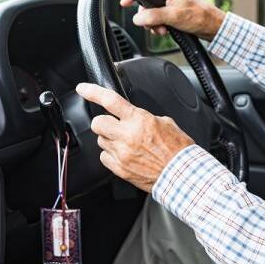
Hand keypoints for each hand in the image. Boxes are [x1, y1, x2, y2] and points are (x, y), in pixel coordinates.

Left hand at [76, 82, 194, 191]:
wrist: (182, 174)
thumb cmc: (178, 149)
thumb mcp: (165, 122)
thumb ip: (143, 117)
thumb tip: (134, 116)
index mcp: (139, 120)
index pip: (110, 100)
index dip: (92, 92)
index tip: (82, 89)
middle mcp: (127, 136)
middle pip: (97, 123)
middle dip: (103, 122)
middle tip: (113, 125)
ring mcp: (122, 153)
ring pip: (100, 141)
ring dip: (109, 139)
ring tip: (126, 143)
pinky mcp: (120, 169)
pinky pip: (104, 157)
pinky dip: (111, 155)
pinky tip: (124, 155)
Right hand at [120, 0, 225, 40]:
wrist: (214, 27)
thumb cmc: (200, 17)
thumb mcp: (173, 16)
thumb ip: (153, 16)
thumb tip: (137, 18)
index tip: (125, 3)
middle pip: (147, 2)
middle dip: (147, 16)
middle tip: (152, 25)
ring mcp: (173, 2)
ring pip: (153, 11)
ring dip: (154, 23)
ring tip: (162, 30)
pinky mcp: (175, 11)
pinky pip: (161, 17)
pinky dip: (160, 25)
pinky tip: (166, 31)